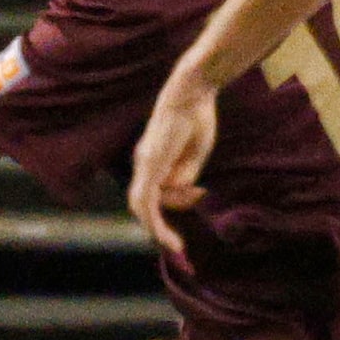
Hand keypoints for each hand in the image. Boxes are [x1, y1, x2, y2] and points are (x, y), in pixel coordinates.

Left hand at [127, 65, 217, 258]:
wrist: (192, 94)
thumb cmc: (197, 118)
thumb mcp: (194, 155)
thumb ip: (185, 177)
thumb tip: (180, 194)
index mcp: (151, 159)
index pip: (153, 194)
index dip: (171, 208)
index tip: (195, 206)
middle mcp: (143, 163)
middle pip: (144, 204)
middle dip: (160, 227)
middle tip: (179, 244)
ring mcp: (144, 165)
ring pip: (145, 208)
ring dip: (161, 227)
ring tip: (177, 242)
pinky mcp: (150, 166)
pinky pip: (146, 203)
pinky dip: (156, 224)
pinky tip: (168, 238)